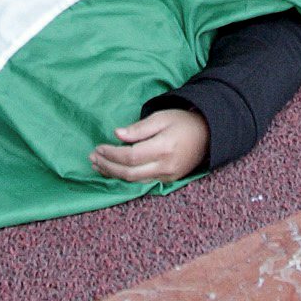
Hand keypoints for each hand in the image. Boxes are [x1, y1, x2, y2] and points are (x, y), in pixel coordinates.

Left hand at [91, 107, 208, 181]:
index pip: (130, 157)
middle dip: (108, 167)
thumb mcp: (161, 117)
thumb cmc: (182, 122)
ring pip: (135, 181)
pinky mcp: (169, 181)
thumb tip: (117, 134)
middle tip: (93, 158)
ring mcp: (168, 176)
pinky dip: (127, 178)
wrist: (208, 134)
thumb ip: (139, 128)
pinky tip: (115, 172)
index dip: (111, 154)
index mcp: (163, 148)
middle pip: (129, 173)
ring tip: (98, 166)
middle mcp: (165, 166)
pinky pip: (143, 183)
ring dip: (114, 175)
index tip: (98, 147)